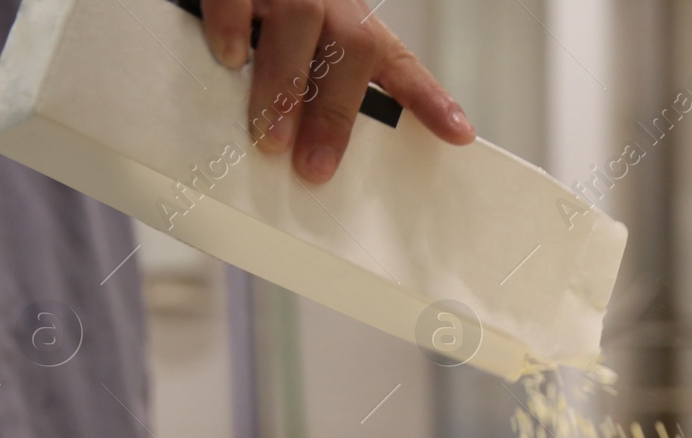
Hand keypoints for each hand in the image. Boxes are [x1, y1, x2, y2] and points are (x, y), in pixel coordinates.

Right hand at [200, 0, 474, 182]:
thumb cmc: (273, 26)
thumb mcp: (310, 55)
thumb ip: (320, 96)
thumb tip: (311, 160)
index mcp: (355, 30)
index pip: (402, 66)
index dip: (431, 100)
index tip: (461, 135)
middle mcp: (330, 3)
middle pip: (351, 49)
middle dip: (335, 114)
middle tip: (314, 168)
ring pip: (300, 23)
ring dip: (284, 85)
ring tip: (271, 137)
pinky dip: (234, 27)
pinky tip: (230, 58)